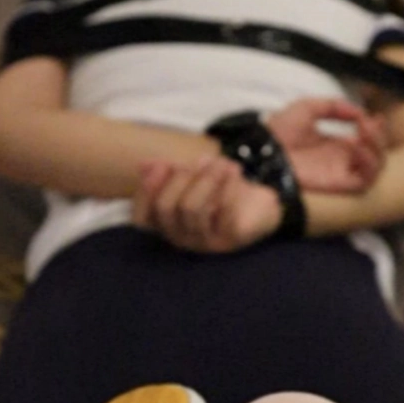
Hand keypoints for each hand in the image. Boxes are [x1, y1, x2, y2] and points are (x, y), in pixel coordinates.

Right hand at [132, 156, 282, 251]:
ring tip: (222, 162)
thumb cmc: (221, 191)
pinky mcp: (230, 240)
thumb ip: (168, 171)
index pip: (142, 218)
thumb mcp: (193, 177)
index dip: (146, 191)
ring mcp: (206, 243)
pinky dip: (227, 185)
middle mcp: (183, 238)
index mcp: (169, 225)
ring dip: (206, 178)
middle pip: (166, 208)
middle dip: (181, 177)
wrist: (261, 204)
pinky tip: (234, 170)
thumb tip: (144, 165)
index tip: (160, 164)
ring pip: (192, 208)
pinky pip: (222, 211)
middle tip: (201, 159)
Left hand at [268, 98, 387, 193]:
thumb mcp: (307, 108)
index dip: (376, 129)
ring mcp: (341, 173)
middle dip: (379, 137)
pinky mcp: (338, 184)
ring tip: (364, 133)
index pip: (366, 141)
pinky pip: (364, 180)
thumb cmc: (280, 131)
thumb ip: (333, 106)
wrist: (265, 150)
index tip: (376, 116)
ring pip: (375, 168)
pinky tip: (356, 145)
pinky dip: (367, 162)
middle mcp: (341, 161)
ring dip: (376, 149)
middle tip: (369, 123)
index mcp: (335, 146)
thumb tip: (358, 111)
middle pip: (376, 155)